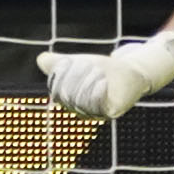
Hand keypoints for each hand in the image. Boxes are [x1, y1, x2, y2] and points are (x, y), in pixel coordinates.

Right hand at [36, 32, 173, 120]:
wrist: (131, 72)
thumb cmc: (103, 69)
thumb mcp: (78, 62)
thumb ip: (59, 62)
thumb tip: (42, 60)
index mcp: (69, 100)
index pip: (57, 90)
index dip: (61, 74)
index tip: (71, 60)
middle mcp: (80, 110)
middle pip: (68, 95)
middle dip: (77, 75)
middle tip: (91, 65)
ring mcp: (96, 114)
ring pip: (82, 100)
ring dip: (89, 81)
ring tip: (99, 72)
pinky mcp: (111, 112)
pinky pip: (98, 106)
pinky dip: (98, 92)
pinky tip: (103, 83)